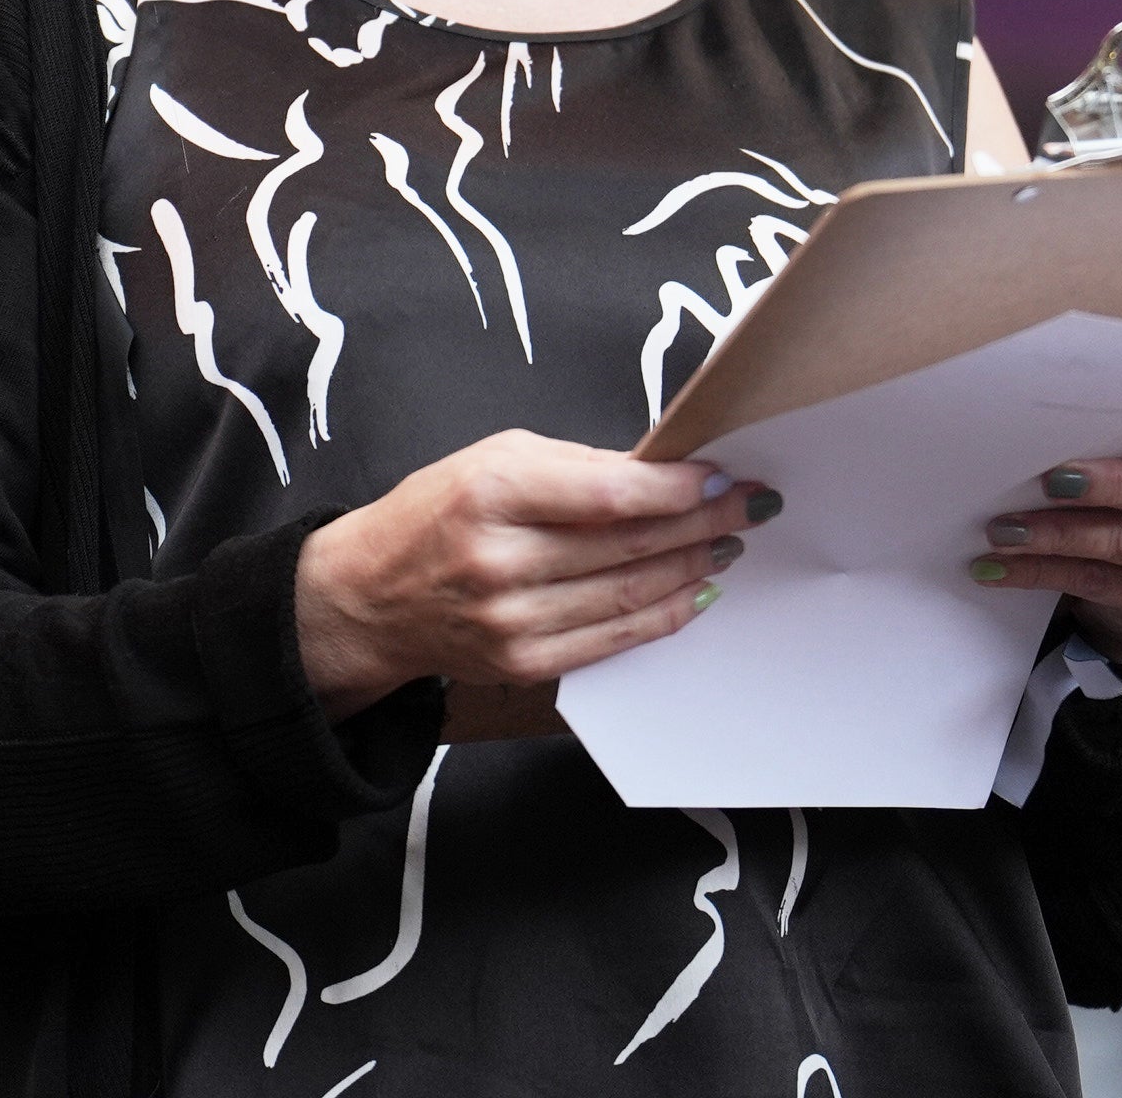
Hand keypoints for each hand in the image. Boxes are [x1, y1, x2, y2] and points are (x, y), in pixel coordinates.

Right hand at [294, 429, 769, 716]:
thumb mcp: (491, 459)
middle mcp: (501, 561)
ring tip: (728, 544)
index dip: (678, 487)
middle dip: (704, 522)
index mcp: (491, 493)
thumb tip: (660, 471)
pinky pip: (615, 640)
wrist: (370, 596)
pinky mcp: (523, 663)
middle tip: (750, 505)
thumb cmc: (435, 514)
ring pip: (631, 594)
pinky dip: (664, 614)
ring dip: (693, 568)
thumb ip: (577, 466)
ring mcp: (512, 621)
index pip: (611, 494)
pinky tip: (694, 590)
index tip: (720, 476)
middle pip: (631, 545)